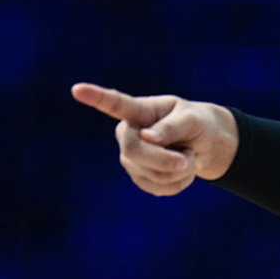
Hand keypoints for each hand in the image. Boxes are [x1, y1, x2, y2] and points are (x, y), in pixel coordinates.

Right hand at [71, 83, 238, 193]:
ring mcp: (130, 158)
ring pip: (150, 175)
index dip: (95, 97)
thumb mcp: (192, 120)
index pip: (114, 103)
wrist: (202, 145)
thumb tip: (147, 138)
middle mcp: (127, 134)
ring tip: (186, 157)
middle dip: (164, 160)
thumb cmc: (196, 124)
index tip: (77, 89)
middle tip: (188, 158)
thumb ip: (172, 127)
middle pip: (133, 151)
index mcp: (137, 111)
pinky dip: (179, 184)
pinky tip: (182, 171)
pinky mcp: (140, 177)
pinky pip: (159, 189)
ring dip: (179, 172)